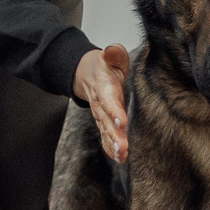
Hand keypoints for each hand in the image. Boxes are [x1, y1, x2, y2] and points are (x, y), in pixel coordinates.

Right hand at [76, 45, 129, 162]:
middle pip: (106, 120)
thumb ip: (114, 54)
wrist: (87, 74)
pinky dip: (110, 147)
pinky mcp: (103, 121)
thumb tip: (110, 51)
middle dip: (114, 134)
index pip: (108, 99)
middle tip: (122, 147)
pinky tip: (118, 158)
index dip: (114, 110)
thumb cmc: (105, 66)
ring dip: (112, 144)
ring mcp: (101, 114)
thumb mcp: (112, 56)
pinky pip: (105, 136)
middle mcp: (101, 103)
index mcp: (104, 86)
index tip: (121, 121)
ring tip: (121, 155)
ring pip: (105, 130)